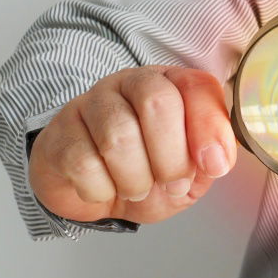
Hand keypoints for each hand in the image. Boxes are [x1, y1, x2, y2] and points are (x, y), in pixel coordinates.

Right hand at [28, 65, 236, 224]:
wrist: (100, 194)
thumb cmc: (152, 172)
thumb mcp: (194, 169)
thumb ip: (212, 158)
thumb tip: (217, 158)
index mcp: (173, 84)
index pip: (198, 87)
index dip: (210, 129)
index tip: (214, 166)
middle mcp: (132, 83)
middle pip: (158, 103)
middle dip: (172, 158)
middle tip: (175, 184)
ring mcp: (92, 103)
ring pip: (119, 137)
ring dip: (136, 179)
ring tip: (138, 189)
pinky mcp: (61, 132)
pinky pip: (83, 163)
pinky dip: (102, 189)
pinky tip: (106, 188)